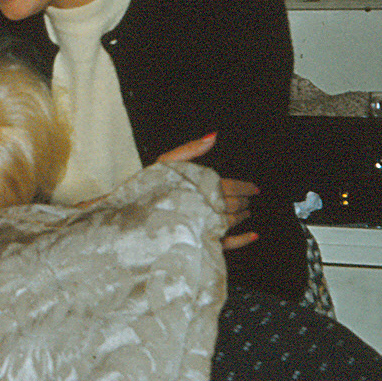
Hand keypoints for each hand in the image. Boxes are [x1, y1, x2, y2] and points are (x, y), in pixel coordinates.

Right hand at [156, 133, 258, 251]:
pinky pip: (225, 244)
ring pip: (231, 222)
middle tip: (247, 200)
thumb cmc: (145, 188)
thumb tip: (214, 136)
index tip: (253, 189)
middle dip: (243, 202)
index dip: (244, 187)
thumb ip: (190, 149)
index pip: (229, 187)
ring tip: (245, 213)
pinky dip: (241, 240)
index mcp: (198, 187)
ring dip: (241, 217)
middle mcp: (203, 208)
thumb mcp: (166, 163)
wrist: (128, 217)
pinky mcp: (199, 242)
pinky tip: (253, 236)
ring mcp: (202, 227)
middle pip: (232, 204)